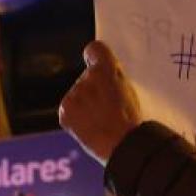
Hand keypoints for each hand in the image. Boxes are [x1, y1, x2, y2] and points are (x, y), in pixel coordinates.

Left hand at [59, 41, 142, 164]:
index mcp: (106, 68)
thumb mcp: (130, 89)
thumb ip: (114, 75)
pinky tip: (90, 125)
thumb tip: (102, 69)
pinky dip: (77, 116)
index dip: (98, 58)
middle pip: (87, 76)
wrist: (123, 145)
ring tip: (101, 119)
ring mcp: (74, 95)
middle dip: (94, 87)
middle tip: (108, 105)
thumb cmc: (131, 120)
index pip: (94, 49)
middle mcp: (87, 77)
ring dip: (86, 103)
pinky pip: (70, 108)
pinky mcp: (65, 111)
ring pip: (78, 94)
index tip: (101, 68)